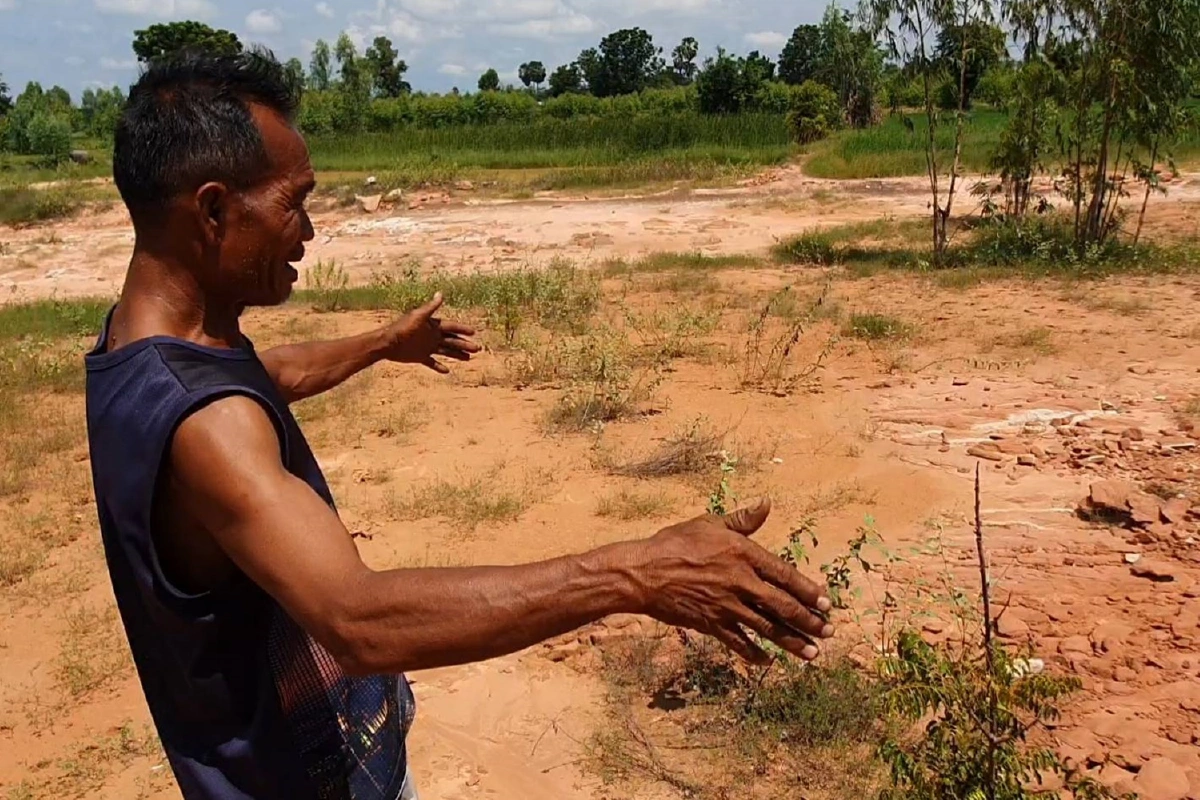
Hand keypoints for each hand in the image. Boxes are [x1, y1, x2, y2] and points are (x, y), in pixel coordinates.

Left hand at [382, 293, 481, 373]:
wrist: (387, 342)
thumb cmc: (402, 328)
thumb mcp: (418, 316)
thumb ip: (431, 307)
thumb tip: (441, 293)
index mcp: (433, 326)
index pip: (451, 327)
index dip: (462, 329)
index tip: (473, 332)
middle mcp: (432, 336)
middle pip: (452, 340)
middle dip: (464, 344)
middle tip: (477, 348)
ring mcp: (426, 347)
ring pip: (446, 351)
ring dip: (457, 354)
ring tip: (469, 359)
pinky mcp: (420, 356)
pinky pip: (432, 362)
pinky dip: (439, 366)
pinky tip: (447, 371)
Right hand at [632, 498, 832, 664]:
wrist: (644, 572)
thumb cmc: (675, 542)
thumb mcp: (709, 523)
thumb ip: (742, 519)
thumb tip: (767, 504)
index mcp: (743, 554)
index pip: (785, 575)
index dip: (808, 590)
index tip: (826, 602)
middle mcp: (740, 582)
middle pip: (783, 606)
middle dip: (809, 621)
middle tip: (828, 631)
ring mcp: (727, 606)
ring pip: (767, 628)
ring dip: (793, 642)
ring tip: (813, 653)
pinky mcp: (711, 624)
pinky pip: (739, 642)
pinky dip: (754, 654)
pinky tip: (769, 662)